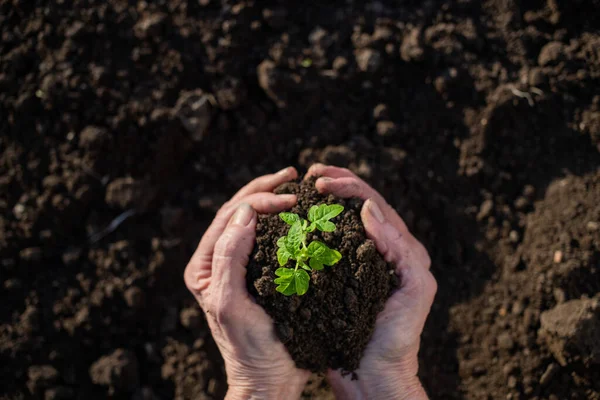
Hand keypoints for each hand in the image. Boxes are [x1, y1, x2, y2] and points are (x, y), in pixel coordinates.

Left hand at [184, 167, 309, 399]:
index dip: (258, 201)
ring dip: (273, 200)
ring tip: (295, 185)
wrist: (269, 378)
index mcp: (204, 266)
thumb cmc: (248, 348)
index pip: (229, 218)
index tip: (290, 198)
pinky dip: (284, 221)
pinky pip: (270, 238)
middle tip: (292, 174)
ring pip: (253, 221)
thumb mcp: (231, 303)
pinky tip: (300, 213)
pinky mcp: (260, 273)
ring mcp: (240, 266)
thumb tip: (244, 213)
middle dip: (264, 190)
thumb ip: (230, 257)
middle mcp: (218, 262)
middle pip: (239, 212)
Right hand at [306, 164, 435, 399]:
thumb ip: (399, 249)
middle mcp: (383, 252)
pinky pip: (328, 246)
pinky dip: (315, 228)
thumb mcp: (414, 291)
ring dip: (325, 202)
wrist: (375, 377)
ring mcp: (360, 264)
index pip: (377, 205)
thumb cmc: (398, 339)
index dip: (351, 187)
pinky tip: (298, 222)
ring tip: (305, 187)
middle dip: (338, 184)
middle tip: (312, 174)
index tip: (322, 181)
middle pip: (359, 206)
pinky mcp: (341, 279)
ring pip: (342, 222)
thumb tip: (369, 210)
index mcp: (404, 250)